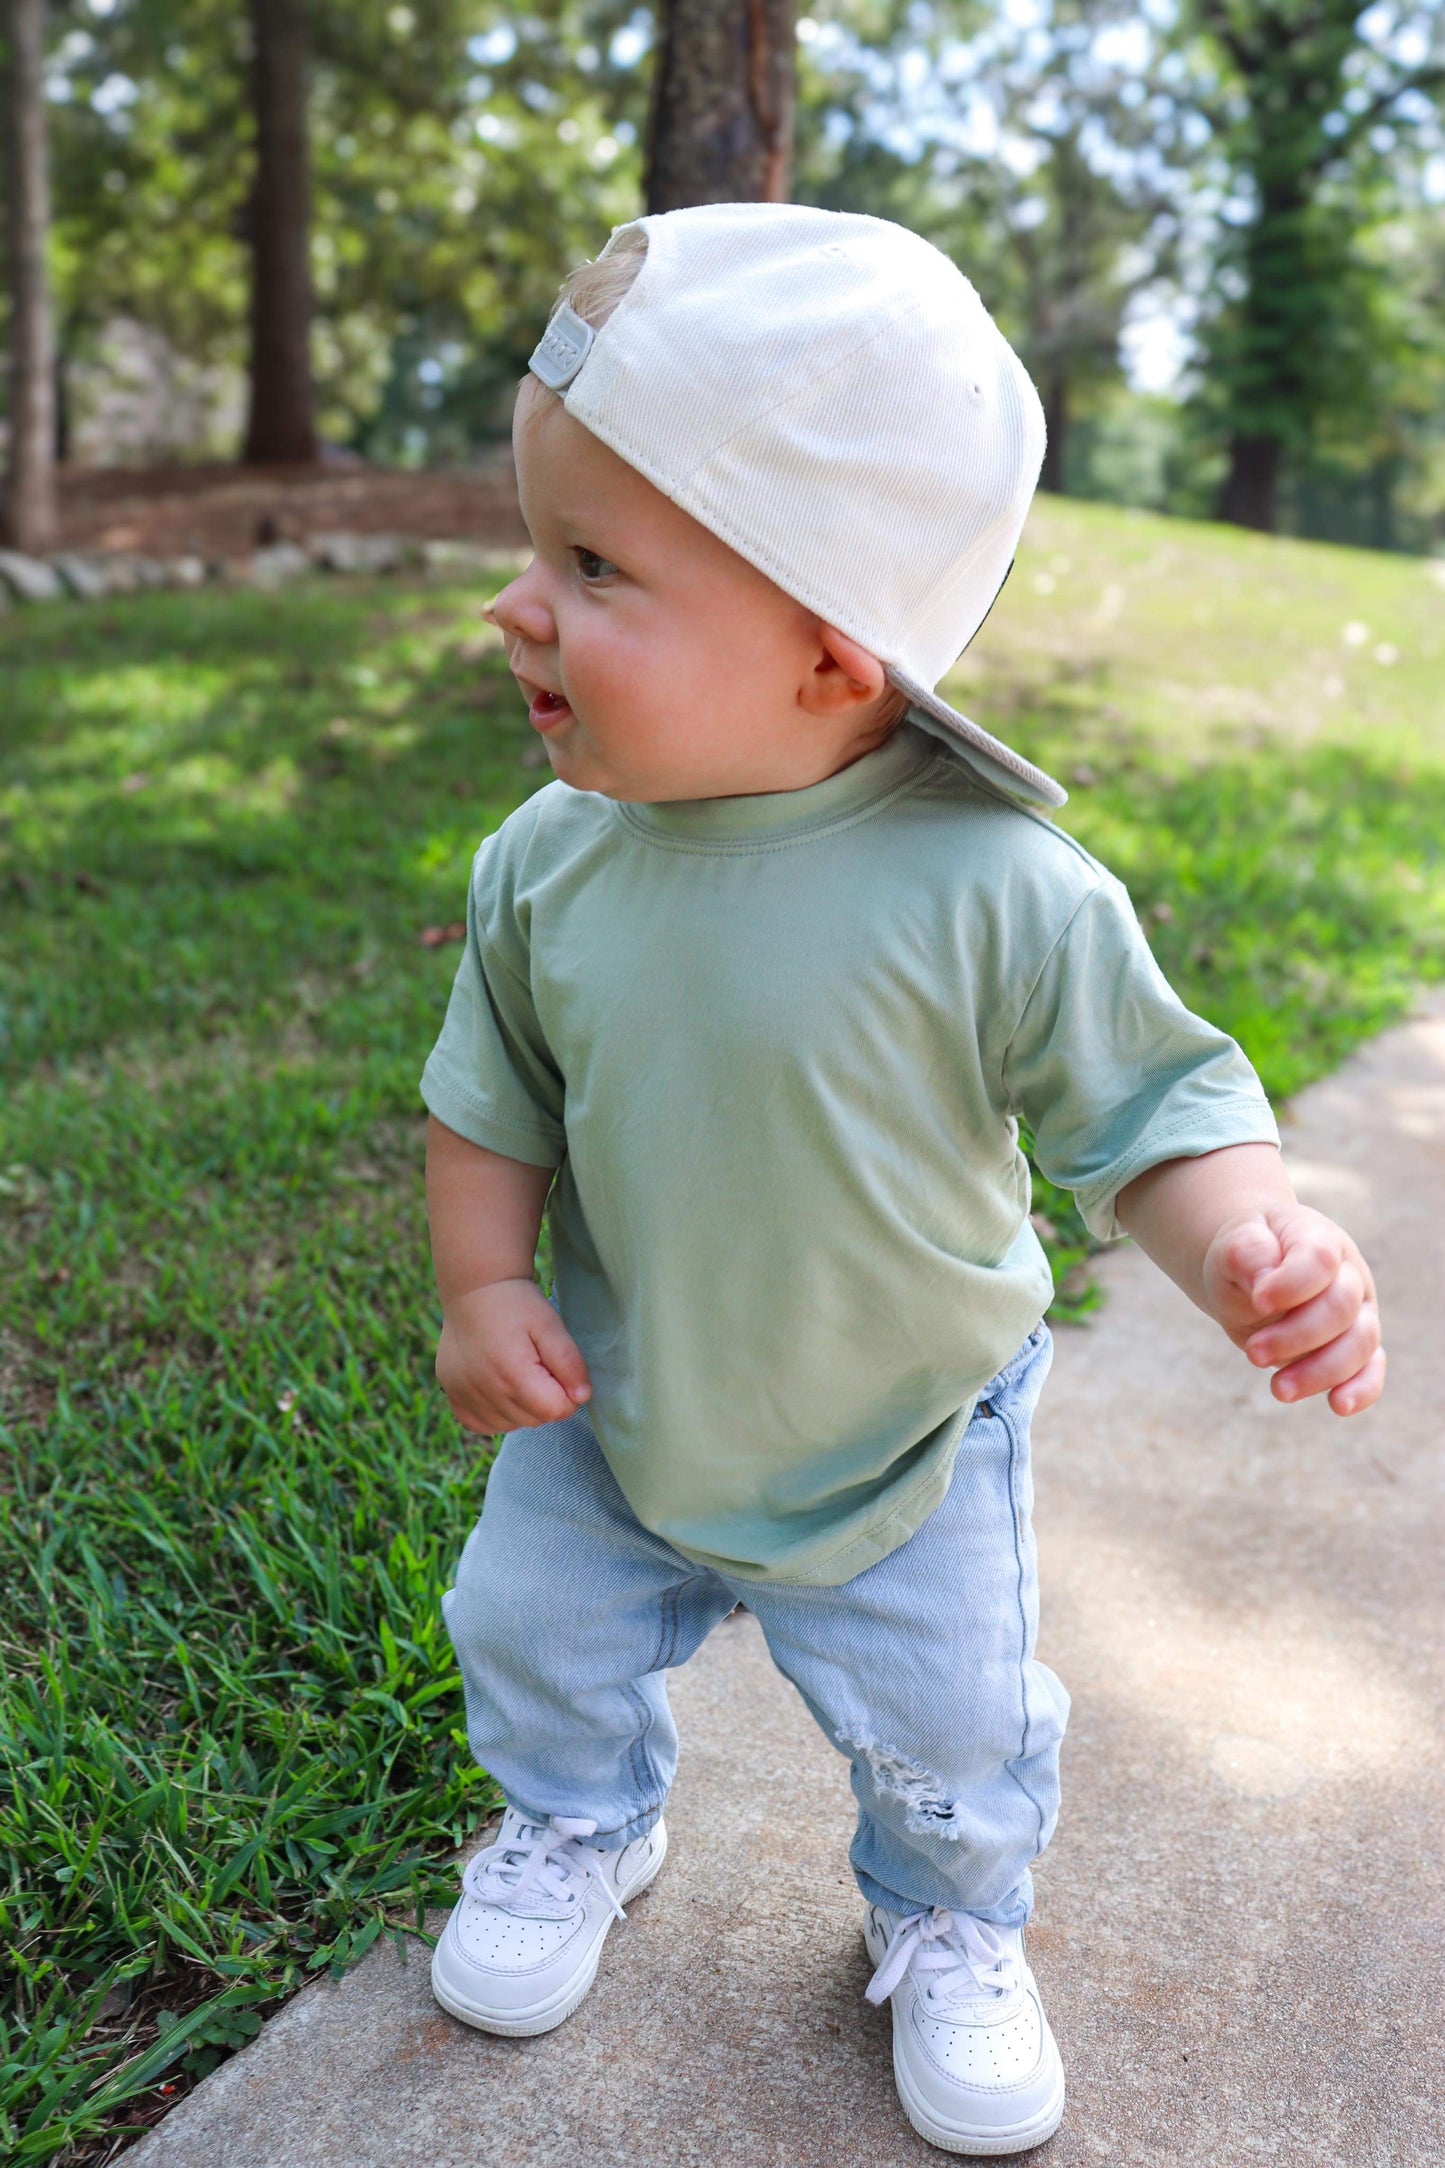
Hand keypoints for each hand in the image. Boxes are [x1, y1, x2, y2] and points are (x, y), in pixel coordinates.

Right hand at [435, 1277, 591, 1435]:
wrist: (474, 1290)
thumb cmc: (517, 1304)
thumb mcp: (550, 1325)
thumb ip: (569, 1362)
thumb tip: (582, 1397)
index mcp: (513, 1374)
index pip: (556, 1411)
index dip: (568, 1393)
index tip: (559, 1369)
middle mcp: (485, 1391)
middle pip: (534, 1420)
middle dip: (545, 1399)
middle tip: (538, 1364)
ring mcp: (464, 1395)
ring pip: (510, 1424)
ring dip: (522, 1407)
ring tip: (518, 1372)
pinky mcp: (452, 1395)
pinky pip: (481, 1424)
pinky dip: (496, 1413)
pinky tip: (499, 1386)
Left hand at [1202, 1203, 1383, 1416]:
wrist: (1252, 1273)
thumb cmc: (1246, 1257)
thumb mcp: (1235, 1245)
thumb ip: (1247, 1253)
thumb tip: (1263, 1280)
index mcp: (1318, 1239)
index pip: (1319, 1259)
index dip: (1292, 1284)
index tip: (1257, 1301)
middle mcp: (1348, 1274)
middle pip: (1340, 1308)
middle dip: (1296, 1336)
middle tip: (1253, 1353)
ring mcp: (1358, 1311)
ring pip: (1359, 1344)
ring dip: (1320, 1371)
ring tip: (1278, 1389)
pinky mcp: (1356, 1346)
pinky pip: (1371, 1369)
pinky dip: (1362, 1390)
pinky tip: (1338, 1405)